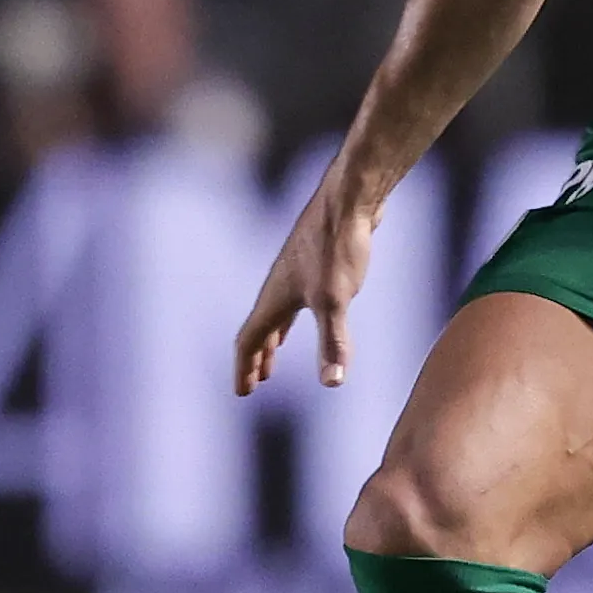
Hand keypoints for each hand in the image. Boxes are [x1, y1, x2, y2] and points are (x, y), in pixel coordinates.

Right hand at [236, 169, 382, 394]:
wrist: (350, 199)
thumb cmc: (337, 247)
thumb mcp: (337, 301)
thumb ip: (333, 342)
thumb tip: (333, 383)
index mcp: (274, 298)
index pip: (248, 340)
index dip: (244, 368)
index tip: (242, 392)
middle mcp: (278, 286)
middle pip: (259, 329)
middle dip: (255, 359)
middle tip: (254, 384)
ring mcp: (295, 273)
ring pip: (276, 314)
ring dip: (272, 340)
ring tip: (273, 362)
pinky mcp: (315, 263)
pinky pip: (295, 300)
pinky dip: (292, 319)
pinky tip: (307, 315)